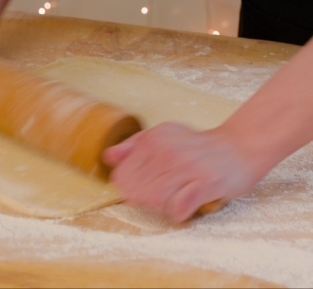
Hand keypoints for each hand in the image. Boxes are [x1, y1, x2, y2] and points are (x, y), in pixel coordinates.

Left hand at [103, 122, 258, 221]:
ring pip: (154, 201)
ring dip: (162, 207)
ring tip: (175, 198)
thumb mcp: (162, 136)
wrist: (241, 146)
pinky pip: (178, 209)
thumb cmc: (197, 147)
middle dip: (144, 199)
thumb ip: (132, 146)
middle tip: (164, 194)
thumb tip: (107, 158)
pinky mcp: (205, 184)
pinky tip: (186, 206)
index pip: (122, 176)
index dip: (128, 188)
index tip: (144, 187)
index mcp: (153, 140)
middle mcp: (167, 152)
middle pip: (136, 191)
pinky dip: (179, 213)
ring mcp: (186, 168)